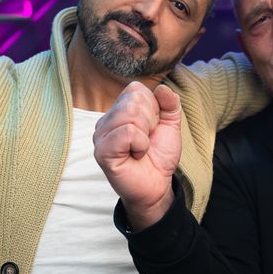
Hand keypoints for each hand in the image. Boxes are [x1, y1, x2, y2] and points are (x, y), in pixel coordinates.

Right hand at [93, 82, 181, 229]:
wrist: (157, 185)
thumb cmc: (159, 156)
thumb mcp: (171, 125)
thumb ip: (170, 104)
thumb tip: (162, 88)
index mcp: (119, 110)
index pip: (136, 89)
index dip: (153, 108)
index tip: (152, 128)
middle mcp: (106, 120)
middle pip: (134, 100)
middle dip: (151, 122)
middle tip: (146, 141)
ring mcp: (101, 135)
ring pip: (130, 114)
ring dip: (145, 135)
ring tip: (141, 148)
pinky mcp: (102, 151)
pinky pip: (127, 132)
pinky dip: (140, 144)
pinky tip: (136, 155)